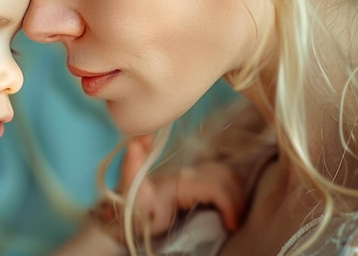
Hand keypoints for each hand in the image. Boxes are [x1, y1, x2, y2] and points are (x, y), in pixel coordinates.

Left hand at [116, 134, 245, 236]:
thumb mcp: (132, 194)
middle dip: (236, 200)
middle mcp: (189, 173)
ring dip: (236, 195)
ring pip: (228, 176)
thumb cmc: (134, 210)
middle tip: (234, 224)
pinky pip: (222, 180)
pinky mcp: (196, 183)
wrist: (129, 215)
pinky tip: (229, 212)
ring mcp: (194, 177)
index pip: (216, 185)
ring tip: (233, 218)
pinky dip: (232, 193)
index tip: (231, 225)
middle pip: (226, 177)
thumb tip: (135, 140)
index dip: (229, 203)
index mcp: (180, 178)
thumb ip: (133, 168)